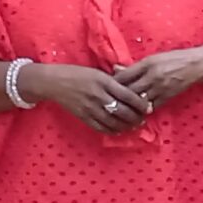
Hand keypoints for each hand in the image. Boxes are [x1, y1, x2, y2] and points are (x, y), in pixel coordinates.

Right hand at [20, 63, 151, 134]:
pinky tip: (118, 130)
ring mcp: (90, 107)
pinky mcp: (83, 116)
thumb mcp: (97, 72)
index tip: (148, 107)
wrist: (54, 82)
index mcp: (104, 81)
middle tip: (142, 119)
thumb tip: (132, 89)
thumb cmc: (78, 73)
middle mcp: (98, 95)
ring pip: (113, 122)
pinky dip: (111, 130)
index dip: (140, 104)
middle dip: (135, 117)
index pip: (127, 95)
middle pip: (122, 111)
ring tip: (133, 126)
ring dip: (125, 126)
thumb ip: (113, 81)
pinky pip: (100, 127)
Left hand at [113, 48, 202, 105]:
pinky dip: (141, 110)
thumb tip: (116, 69)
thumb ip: (135, 66)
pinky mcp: (167, 97)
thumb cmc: (174, 58)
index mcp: (148, 64)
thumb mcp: (153, 57)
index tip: (105, 86)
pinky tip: (134, 112)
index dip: (113, 82)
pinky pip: (150, 107)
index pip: (125, 75)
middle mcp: (152, 76)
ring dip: (129, 106)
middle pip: (129, 90)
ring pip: (138, 101)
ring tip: (119, 109)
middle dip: (118, 96)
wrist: (196, 65)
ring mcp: (160, 88)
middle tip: (109, 100)